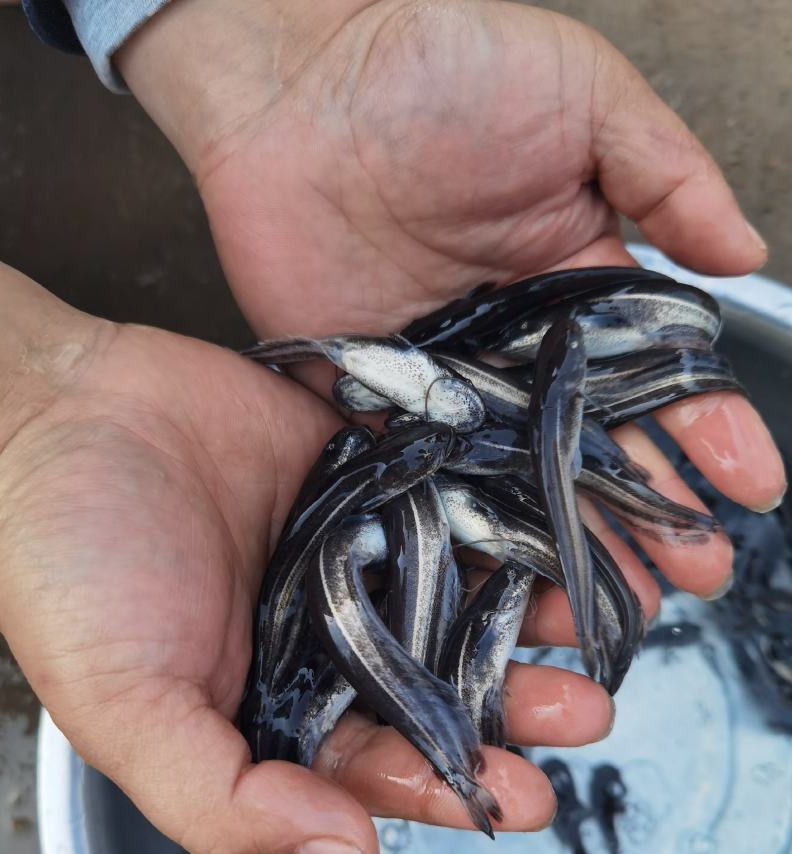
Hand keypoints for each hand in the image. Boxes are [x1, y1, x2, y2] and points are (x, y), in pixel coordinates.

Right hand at [0, 261, 614, 853]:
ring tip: (594, 628)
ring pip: (457, 594)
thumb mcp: (128, 711)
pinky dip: (499, 517)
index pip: (376, 763)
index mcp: (273, 705)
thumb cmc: (70, 570)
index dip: (448, 784)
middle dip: (510, 703)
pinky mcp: (364, 473)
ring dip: (523, 614)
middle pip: (437, 682)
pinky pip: (446, 500)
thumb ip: (225, 797)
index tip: (522, 798)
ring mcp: (352, 552)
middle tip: (584, 713)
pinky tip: (555, 533)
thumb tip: (348, 847)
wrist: (54, 419)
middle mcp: (323, 635)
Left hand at [120, 0, 785, 604]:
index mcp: (576, 279)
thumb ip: (668, 175)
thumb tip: (744, 255)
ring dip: (568, 536)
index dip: (708, 430)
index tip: (750, 486)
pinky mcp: (372, 396)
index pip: (656, 372)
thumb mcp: (581, 95)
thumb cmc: (438, 61)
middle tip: (693, 572)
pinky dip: (461, 521)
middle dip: (649, 509)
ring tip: (620, 599)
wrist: (298, 77)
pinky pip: (424, 470)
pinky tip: (503, 571)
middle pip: (593, 442)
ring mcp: (445, 377)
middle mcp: (516, 341)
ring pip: (517, 473)